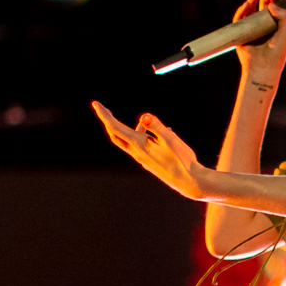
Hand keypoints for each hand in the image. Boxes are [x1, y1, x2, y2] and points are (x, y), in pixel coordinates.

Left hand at [92, 103, 206, 199]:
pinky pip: (141, 147)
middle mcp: (138, 153)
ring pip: (130, 141)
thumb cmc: (182, 160)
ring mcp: (143, 159)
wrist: (189, 182)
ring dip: (132, 129)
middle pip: (116, 136)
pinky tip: (160, 135)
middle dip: (109, 122)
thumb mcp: (170, 139)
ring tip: (145, 123)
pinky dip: (143, 137)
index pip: (115, 128)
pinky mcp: (150, 162)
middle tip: (105, 110)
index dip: (104, 115)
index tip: (95, 104)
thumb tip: (144, 116)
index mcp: (139, 145)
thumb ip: (156, 126)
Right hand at [232, 0, 285, 79]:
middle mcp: (264, 27)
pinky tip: (247, 4)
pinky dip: (242, 11)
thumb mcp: (285, 32)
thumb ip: (283, 16)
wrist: (263, 68)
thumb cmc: (277, 53)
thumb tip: (271, 3)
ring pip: (251, 11)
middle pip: (263, 7)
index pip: (275, 9)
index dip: (276, 0)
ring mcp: (252, 29)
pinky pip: (240, 20)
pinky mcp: (241, 34)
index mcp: (276, 27)